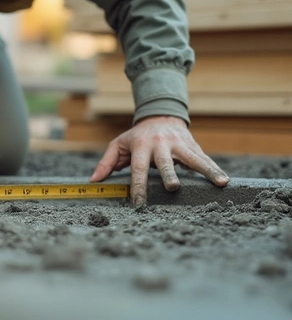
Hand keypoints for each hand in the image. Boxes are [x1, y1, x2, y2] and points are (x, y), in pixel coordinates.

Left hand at [90, 116, 228, 206]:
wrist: (160, 115)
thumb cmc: (137, 136)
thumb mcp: (118, 144)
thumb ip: (107, 162)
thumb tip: (94, 180)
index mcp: (141, 146)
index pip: (138, 169)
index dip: (138, 187)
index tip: (139, 204)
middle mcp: (161, 144)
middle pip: (165, 161)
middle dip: (169, 174)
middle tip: (173, 187)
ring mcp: (179, 144)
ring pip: (192, 158)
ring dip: (205, 170)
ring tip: (219, 183)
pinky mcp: (192, 145)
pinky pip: (204, 158)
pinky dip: (215, 168)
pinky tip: (225, 180)